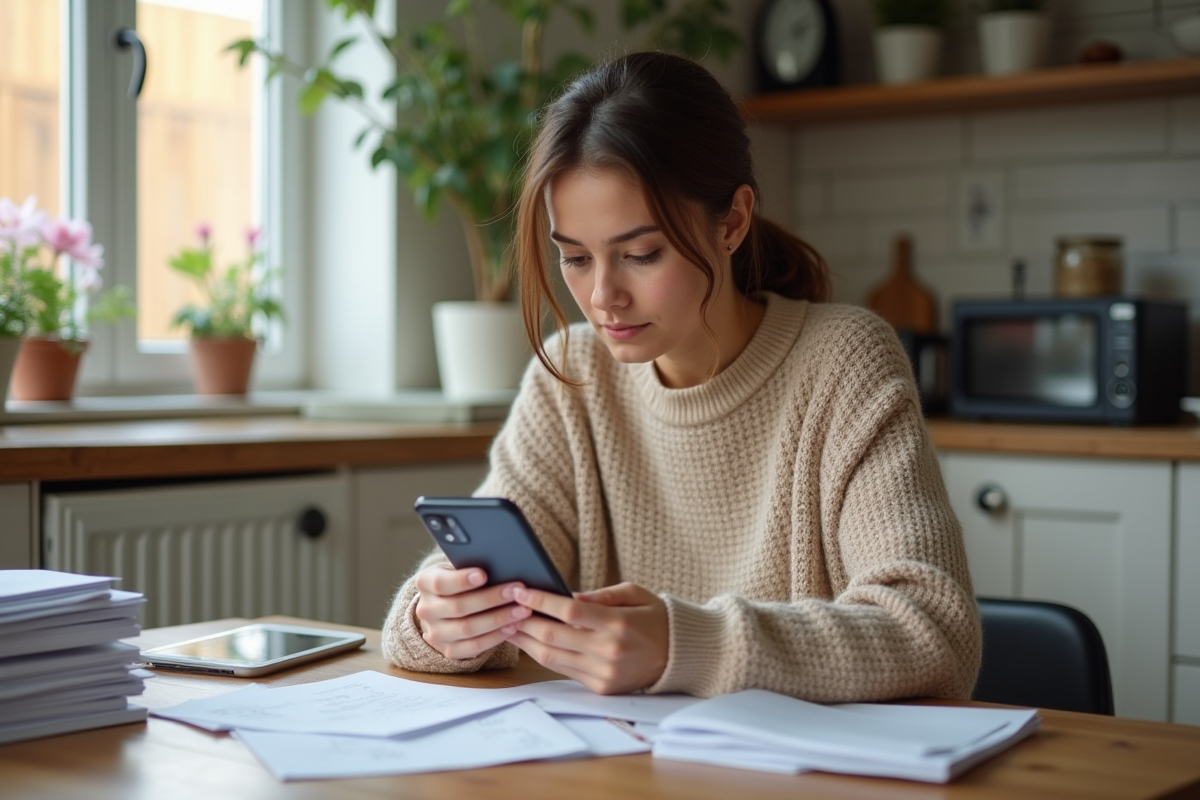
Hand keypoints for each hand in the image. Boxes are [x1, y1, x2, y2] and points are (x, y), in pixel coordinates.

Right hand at [412, 564, 531, 659]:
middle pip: (458, 607)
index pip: (441, 583)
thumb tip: (501, 564)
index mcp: (425, 583)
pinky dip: (495, 637)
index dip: (462, 580)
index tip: (484, 574)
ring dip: (498, 619)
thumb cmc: (458, 580)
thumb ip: (470, 565)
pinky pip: (474, 646)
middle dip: (491, 599)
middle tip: (516, 591)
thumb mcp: (457, 567)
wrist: (444, 606)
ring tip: (521, 610)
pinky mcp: (448, 650)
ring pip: (468, 629)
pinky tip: (512, 627)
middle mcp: (426, 610)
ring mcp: (436, 633)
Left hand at [507, 582, 667, 694]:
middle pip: (553, 636)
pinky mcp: (601, 687)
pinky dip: (544, 655)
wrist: (679, 655)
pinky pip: (563, 670)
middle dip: (525, 621)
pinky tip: (531, 643)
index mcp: (618, 624)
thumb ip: (600, 596)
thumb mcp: (634, 594)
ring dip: (526, 642)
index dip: (540, 600)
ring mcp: (603, 673)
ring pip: (552, 658)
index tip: (519, 591)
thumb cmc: (655, 618)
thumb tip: (567, 596)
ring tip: (509, 626)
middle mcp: (609, 651)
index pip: (569, 612)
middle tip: (505, 608)